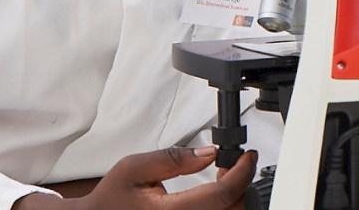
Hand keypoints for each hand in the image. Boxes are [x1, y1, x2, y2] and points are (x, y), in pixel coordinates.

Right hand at [14, 147, 257, 209]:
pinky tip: (216, 195)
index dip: (242, 172)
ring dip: (234, 196)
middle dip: (241, 184)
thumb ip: (173, 158)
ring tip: (225, 177)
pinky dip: (224, 206)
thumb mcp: (134, 167)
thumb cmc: (111, 199)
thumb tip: (209, 153)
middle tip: (234, 164)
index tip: (247, 156)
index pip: (222, 196)